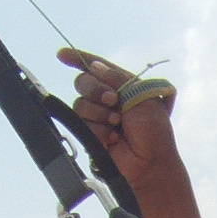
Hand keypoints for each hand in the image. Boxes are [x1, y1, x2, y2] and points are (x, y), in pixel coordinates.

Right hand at [58, 47, 184, 190]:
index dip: (78, 58)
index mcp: (122, 85)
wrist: (151, 162)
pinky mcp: (90, 134)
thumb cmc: (154, 130)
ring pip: (80, 104)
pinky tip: (114, 138)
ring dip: (100, 114)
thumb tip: (94, 66)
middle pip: (83, 82)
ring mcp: (98, 116)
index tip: (62, 55)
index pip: (96, 67)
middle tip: (113, 101)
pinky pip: (82, 124)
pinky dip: (99, 130)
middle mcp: (107, 98)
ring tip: (117, 124)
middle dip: (95, 90)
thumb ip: (118, 79)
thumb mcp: (143, 97)